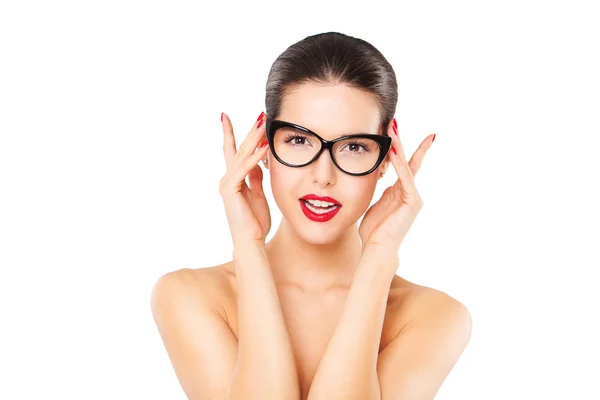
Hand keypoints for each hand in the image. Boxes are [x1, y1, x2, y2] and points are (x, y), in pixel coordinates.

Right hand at [219, 112, 270, 246]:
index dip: (231, 133)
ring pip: (241, 155)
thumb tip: (259, 161)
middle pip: (239, 149)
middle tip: (260, 114)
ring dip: (254, 138)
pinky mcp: (231, 190)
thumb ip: (256, 177)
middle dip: (249, 131)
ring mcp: (228, 183)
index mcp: (235, 179)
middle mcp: (228, 179)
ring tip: (264, 123)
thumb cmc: (255, 221)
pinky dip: (254, 157)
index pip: (233, 152)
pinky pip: (244, 169)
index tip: (226, 116)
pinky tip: (264, 147)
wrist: (251, 241)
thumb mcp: (258, 193)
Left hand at [358, 120, 434, 261]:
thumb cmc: (373, 230)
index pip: (402, 164)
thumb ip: (373, 188)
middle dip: (400, 140)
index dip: (400, 147)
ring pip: (406, 165)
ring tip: (393, 129)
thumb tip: (366, 176)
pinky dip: (400, 164)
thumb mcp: (372, 202)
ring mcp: (412, 196)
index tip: (396, 129)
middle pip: (406, 159)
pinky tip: (393, 151)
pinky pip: (405, 178)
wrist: (377, 248)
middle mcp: (409, 191)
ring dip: (398, 146)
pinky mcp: (412, 202)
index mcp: (399, 190)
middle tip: (395, 121)